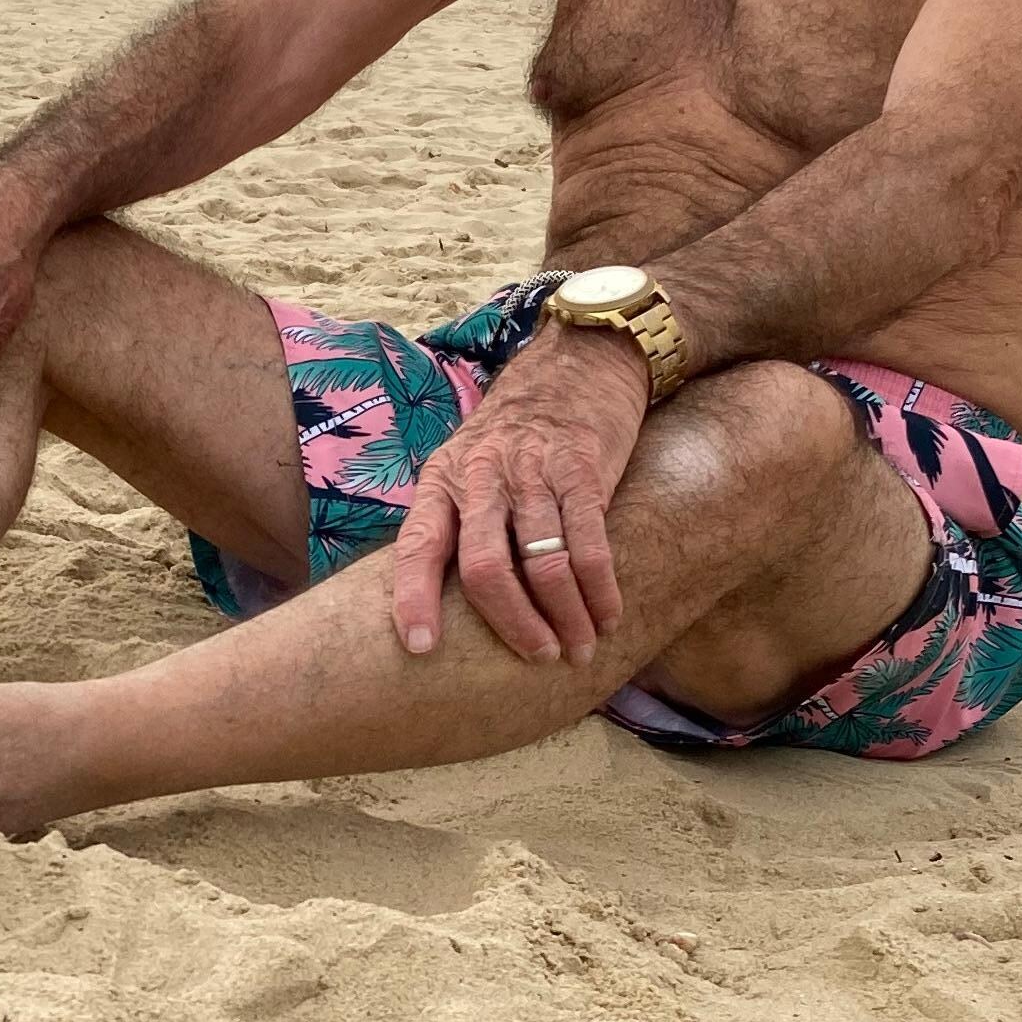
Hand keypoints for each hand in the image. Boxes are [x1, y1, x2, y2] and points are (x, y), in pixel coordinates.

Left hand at [386, 328, 649, 663]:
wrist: (576, 365)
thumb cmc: (512, 434)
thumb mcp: (464, 465)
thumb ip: (452, 522)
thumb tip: (438, 602)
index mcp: (442, 481)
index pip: (418, 546)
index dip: (414, 599)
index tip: (420, 648)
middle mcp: (482, 477)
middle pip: (485, 567)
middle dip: (512, 623)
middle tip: (536, 656)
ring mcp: (533, 474)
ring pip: (544, 563)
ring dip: (566, 617)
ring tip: (578, 650)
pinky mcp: (583, 472)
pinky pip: (591, 544)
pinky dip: (600, 590)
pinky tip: (608, 617)